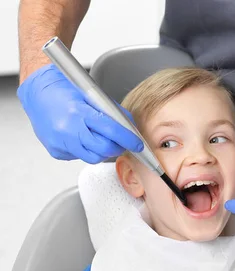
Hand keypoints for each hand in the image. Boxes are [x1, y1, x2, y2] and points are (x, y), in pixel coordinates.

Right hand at [17, 64, 142, 163]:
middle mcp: (68, 130)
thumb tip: (131, 127)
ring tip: (102, 138)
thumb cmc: (64, 90)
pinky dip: (87, 150)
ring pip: (93, 157)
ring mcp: (60, 143)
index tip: (138, 144)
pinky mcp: (56, 151)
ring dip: (103, 151)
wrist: (37, 92)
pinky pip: (80, 156)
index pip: (111, 131)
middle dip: (118, 147)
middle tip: (122, 142)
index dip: (128, 140)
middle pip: (104, 149)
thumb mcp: (92, 95)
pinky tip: (83, 137)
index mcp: (78, 113)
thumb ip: (114, 112)